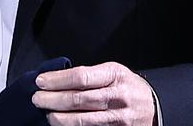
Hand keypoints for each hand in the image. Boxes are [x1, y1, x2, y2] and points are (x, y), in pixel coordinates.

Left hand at [32, 62, 155, 125]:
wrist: (156, 106)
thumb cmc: (127, 86)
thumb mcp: (113, 72)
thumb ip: (89, 75)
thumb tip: (55, 79)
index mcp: (115, 75)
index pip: (80, 76)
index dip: (56, 80)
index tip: (40, 81)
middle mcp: (118, 96)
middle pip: (78, 99)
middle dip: (52, 99)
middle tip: (37, 98)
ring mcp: (120, 118)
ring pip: (82, 120)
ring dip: (59, 118)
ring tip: (47, 114)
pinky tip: (62, 125)